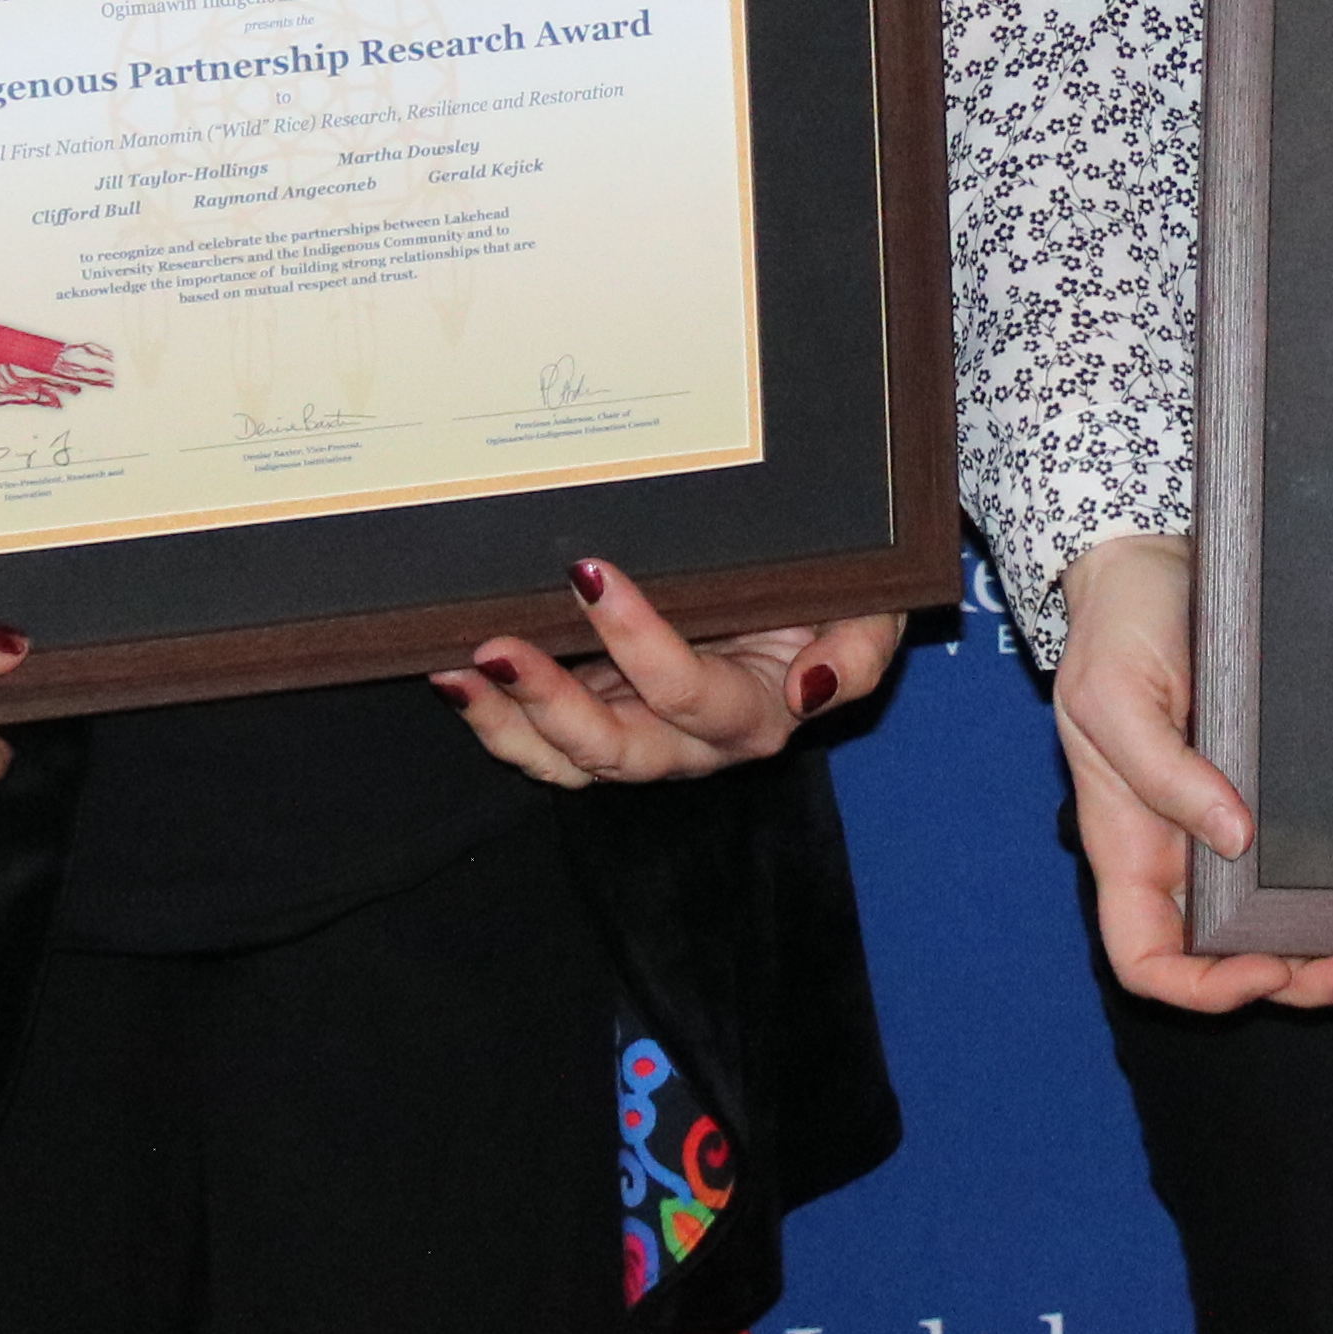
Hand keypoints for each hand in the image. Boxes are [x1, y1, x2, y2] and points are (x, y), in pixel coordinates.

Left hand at [434, 566, 902, 787]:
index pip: (689, 693)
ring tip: (463, 669)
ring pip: (565, 761)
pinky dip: (495, 721)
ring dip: (507, 722)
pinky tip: (457, 678)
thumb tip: (807, 693)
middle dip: (551, 705)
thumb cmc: (839, 597)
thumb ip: (859, 654)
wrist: (816, 595)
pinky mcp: (600, 723)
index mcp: (755, 716)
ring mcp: (639, 739)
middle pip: (616, 749)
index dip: (640, 646)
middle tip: (499, 647)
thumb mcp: (875, 613)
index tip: (594, 573)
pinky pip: (541, 747)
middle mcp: (690, 745)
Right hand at [1053, 532, 1332, 1014]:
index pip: (1149, 957)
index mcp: (1130, 845)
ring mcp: (1232, 827)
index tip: (1264, 969)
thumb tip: (1232, 836)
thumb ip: (1163, 771)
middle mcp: (1184, 852)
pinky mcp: (1276, 795)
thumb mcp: (1115, 693)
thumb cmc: (1117, 628)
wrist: (1156, 563)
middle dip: (1304, 977)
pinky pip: (1313, 863)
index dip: (1203, 985)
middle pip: (1238, 955)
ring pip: (1286, 923)